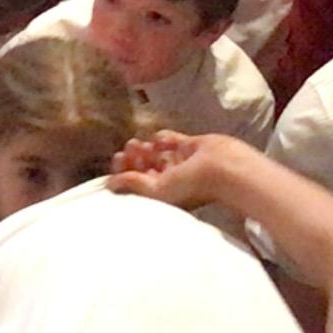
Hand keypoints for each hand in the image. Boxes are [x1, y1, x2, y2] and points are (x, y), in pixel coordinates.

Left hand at [105, 127, 240, 212]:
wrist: (223, 167)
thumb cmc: (191, 185)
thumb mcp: (156, 191)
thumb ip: (132, 184)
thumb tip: (109, 184)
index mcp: (163, 195)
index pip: (136, 183)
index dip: (124, 171)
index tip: (120, 160)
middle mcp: (170, 180)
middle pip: (144, 167)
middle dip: (133, 157)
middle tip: (129, 148)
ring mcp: (180, 162)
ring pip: (155, 153)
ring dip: (145, 147)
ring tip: (140, 144)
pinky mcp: (189, 146)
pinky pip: (170, 139)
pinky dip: (163, 137)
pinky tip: (162, 139)